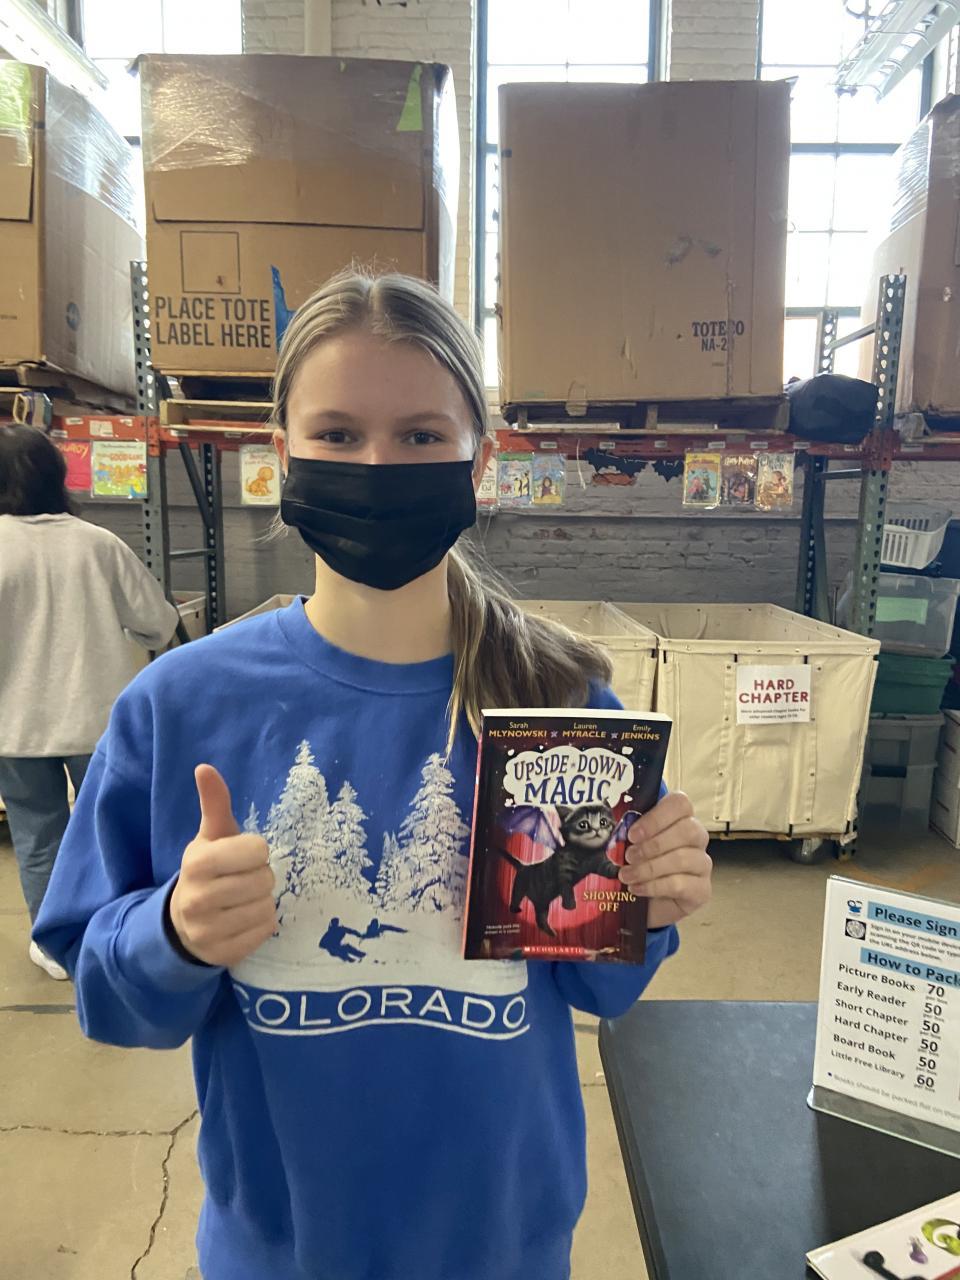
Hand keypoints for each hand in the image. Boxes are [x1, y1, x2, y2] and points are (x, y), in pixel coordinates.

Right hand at [169, 765, 277, 966]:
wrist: (183, 922)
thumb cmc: (208, 870)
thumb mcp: (210, 836)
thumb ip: (214, 803)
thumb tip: (205, 767)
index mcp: (198, 863)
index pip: (257, 850)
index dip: (255, 852)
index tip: (241, 856)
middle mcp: (198, 898)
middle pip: (264, 880)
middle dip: (261, 877)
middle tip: (243, 880)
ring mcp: (208, 931)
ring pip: (266, 907)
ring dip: (262, 902)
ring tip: (243, 900)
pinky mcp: (222, 954)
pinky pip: (265, 932)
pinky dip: (261, 924)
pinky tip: (243, 920)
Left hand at [619, 792, 711, 930]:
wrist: (645, 905)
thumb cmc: (639, 868)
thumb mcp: (631, 847)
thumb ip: (630, 834)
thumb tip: (617, 830)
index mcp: (679, 819)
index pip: (680, 804)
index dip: (656, 817)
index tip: (632, 834)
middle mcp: (696, 839)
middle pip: (688, 829)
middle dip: (654, 844)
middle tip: (629, 856)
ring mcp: (702, 864)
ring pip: (684, 858)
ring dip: (650, 867)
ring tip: (627, 875)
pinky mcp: (702, 890)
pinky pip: (682, 884)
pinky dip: (655, 886)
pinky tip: (637, 888)